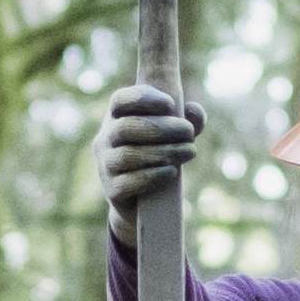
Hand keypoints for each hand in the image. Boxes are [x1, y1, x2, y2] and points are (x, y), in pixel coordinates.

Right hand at [100, 83, 203, 239]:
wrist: (144, 203)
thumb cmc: (161, 155)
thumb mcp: (178, 134)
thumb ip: (190, 119)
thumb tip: (193, 111)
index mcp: (118, 117)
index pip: (120, 100)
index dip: (142, 98)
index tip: (170, 103)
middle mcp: (106, 139)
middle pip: (125, 127)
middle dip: (160, 128)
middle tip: (188, 131)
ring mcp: (106, 165)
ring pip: (127, 156)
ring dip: (163, 152)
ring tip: (190, 151)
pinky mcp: (112, 190)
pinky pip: (127, 183)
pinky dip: (152, 176)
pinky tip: (172, 172)